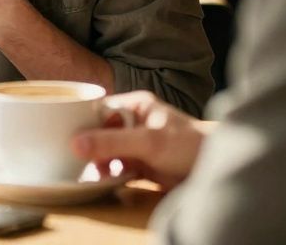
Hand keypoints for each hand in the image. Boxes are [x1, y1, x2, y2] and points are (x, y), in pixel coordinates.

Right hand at [71, 91, 207, 190]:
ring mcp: (136, 144)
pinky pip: (117, 168)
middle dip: (90, 147)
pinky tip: (109, 180)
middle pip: (100, 132)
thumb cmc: (189, 145)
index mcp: (135, 105)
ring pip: (106, 151)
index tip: (71, 139)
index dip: (84, 123)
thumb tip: (76, 143)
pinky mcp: (141, 164)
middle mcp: (133, 122)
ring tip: (99, 172)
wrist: (215, 169)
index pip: (99, 110)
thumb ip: (112, 142)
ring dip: (99, 162)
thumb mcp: (148, 141)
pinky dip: (110, 174)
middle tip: (84, 160)